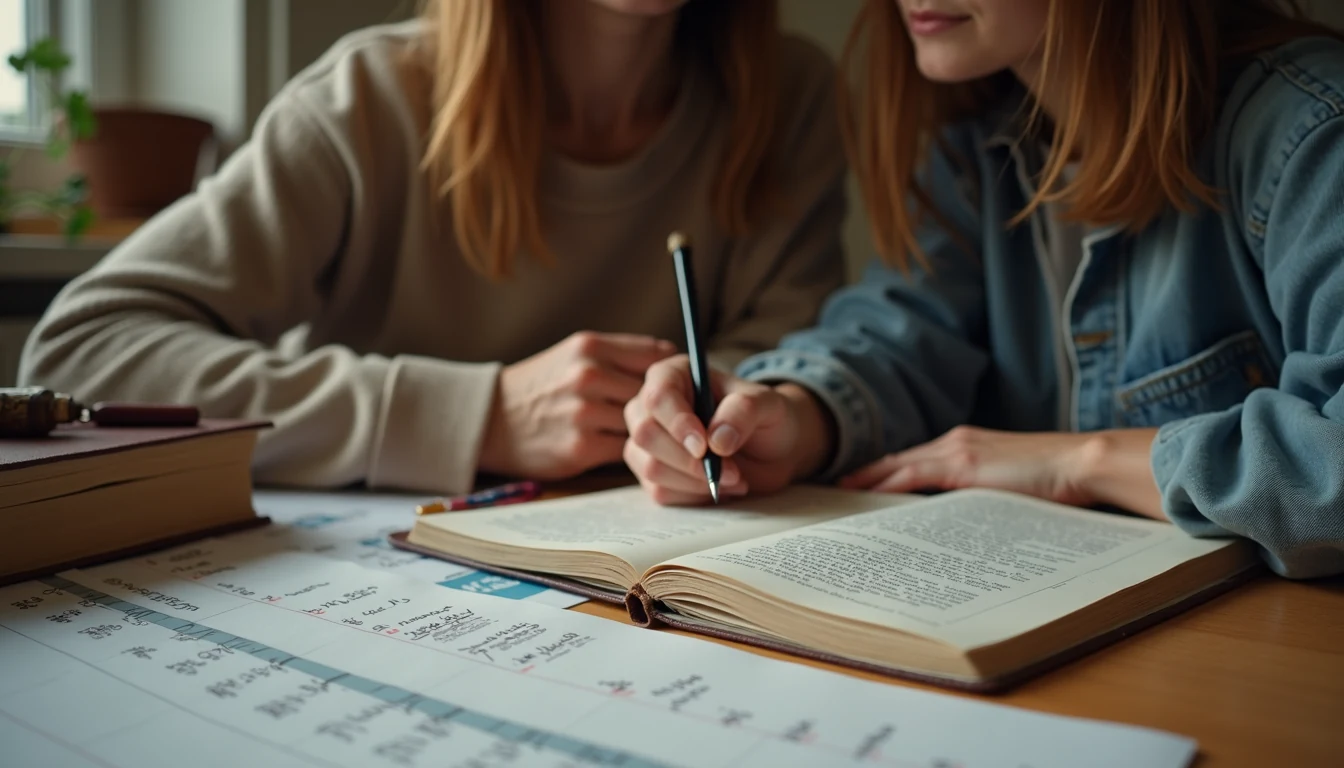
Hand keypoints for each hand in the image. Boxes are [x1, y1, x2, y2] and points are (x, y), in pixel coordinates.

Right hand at [478, 331, 676, 479]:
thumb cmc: (541, 386)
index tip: (673, 384)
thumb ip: (618, 355)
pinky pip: (624, 449)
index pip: (657, 354)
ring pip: (641, 422)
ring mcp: (584, 413)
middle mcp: (588, 376)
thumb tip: (670, 359)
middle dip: (660, 405)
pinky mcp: (581, 447)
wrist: (490, 420)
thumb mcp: (573, 355)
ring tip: (634, 430)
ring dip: (642, 429)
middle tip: (660, 413)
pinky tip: (614, 444)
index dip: (670, 372)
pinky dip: (625, 449)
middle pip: (654, 392)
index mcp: (590, 346)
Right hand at [623, 355, 834, 504]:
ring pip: (650, 467)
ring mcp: (647, 442)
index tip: (705, 447)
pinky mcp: (652, 473)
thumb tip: (716, 440)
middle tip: (730, 469)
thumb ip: (744, 411)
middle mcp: (651, 406)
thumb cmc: (765, 417)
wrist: (772, 450)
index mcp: (673, 375)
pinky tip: (719, 485)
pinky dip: (695, 495)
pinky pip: (660, 491)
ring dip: (695, 481)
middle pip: (646, 434)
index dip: (678, 423)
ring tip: (733, 477)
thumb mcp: (767, 404)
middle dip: (688, 460)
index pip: (659, 396)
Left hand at [838, 426, 1160, 511]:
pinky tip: (870, 498)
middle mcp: (954, 441)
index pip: (914, 460)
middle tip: (836, 490)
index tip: (859, 485)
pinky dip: (889, 485)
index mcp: (966, 445)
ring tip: (841, 496)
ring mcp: (957, 450)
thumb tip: (958, 521)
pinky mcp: (963, 464)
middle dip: (866, 474)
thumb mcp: (1009, 487)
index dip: (884, 471)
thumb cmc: (1055, 479)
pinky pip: (914, 475)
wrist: (1082, 463)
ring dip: (869, 480)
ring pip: (899, 465)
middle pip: (898, 459)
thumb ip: (980, 494)